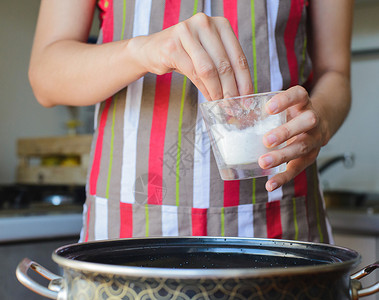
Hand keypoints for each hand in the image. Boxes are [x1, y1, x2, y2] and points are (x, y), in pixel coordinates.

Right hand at [131, 13, 252, 99]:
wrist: (152, 49)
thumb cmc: (185, 54)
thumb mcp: (209, 56)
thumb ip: (225, 68)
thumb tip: (241, 94)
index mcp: (220, 24)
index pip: (238, 57)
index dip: (244, 81)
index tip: (247, 99)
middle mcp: (205, 23)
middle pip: (225, 65)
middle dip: (231, 90)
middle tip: (233, 107)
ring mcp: (187, 32)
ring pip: (209, 70)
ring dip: (217, 92)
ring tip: (220, 104)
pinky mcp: (172, 46)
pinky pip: (194, 73)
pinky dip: (203, 89)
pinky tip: (208, 98)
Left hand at [258, 86, 326, 191]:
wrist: (319, 124)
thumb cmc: (290, 113)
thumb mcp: (282, 105)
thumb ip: (261, 109)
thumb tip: (228, 115)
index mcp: (302, 102)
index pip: (298, 95)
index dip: (285, 100)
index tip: (268, 108)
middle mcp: (312, 119)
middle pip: (307, 122)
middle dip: (286, 132)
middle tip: (266, 140)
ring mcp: (314, 139)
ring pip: (302, 147)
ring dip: (282, 156)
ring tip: (263, 162)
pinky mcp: (310, 157)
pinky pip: (298, 168)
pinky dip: (283, 178)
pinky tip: (270, 185)